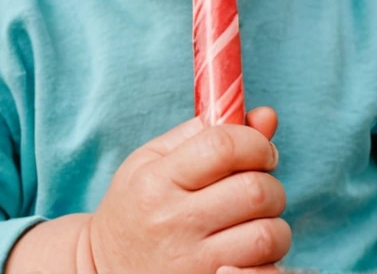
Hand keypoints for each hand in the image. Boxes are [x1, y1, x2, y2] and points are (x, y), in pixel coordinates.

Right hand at [81, 105, 290, 273]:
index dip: (255, 142)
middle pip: (254, 190)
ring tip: (254, 222)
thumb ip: (206, 132)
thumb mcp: (153, 159)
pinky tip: (253, 253)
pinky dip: (269, 261)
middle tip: (259, 188)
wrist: (103, 269)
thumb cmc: (135, 207)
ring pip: (266, 234)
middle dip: (270, 183)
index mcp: (158, 180)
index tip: (261, 150)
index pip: (223, 146)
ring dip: (273, 224)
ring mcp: (191, 263)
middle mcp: (174, 222)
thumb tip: (266, 117)